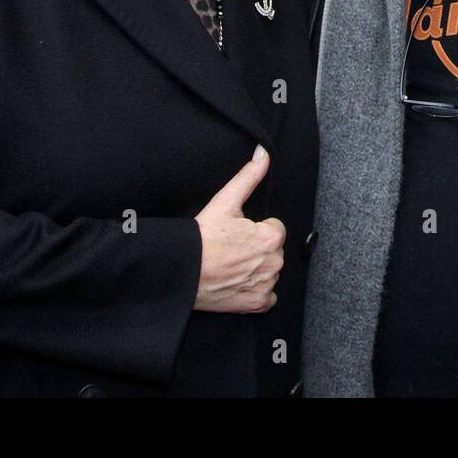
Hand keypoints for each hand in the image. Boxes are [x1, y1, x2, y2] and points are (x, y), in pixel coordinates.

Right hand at [192, 145, 284, 313]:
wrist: (182, 271)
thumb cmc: (203, 237)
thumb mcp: (226, 201)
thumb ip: (250, 176)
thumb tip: (263, 153)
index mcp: (271, 236)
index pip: (274, 229)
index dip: (255, 229)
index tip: (237, 233)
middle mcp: (274, 262)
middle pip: (273, 251)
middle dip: (257, 249)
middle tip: (232, 250)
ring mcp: (266, 284)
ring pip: (270, 272)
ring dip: (256, 269)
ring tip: (232, 266)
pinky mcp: (257, 303)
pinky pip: (267, 297)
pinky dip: (256, 292)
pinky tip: (238, 283)